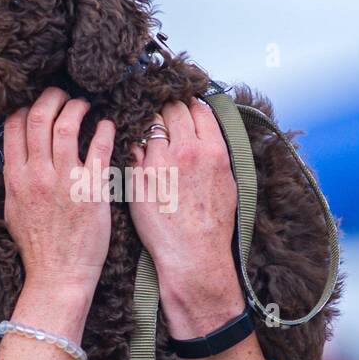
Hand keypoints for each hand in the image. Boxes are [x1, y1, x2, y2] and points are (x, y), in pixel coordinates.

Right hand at [3, 87, 114, 293]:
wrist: (57, 276)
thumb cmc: (37, 248)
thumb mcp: (13, 210)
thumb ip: (15, 180)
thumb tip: (17, 157)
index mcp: (15, 178)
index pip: (14, 126)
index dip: (26, 106)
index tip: (38, 103)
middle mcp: (37, 174)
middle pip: (39, 117)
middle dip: (52, 97)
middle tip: (63, 94)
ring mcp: (65, 180)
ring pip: (68, 125)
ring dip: (77, 107)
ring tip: (85, 105)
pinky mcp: (92, 189)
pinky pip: (100, 148)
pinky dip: (105, 130)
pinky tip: (108, 125)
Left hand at [127, 96, 242, 324]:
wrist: (193, 254)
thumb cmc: (214, 224)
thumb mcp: (227, 181)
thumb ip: (215, 152)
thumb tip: (205, 132)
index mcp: (212, 150)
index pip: (197, 108)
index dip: (189, 105)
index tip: (184, 108)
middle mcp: (186, 150)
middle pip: (172, 109)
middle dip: (167, 109)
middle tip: (163, 117)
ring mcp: (159, 162)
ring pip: (148, 125)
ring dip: (147, 126)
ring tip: (147, 133)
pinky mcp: (137, 177)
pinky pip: (131, 147)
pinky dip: (133, 145)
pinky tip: (135, 151)